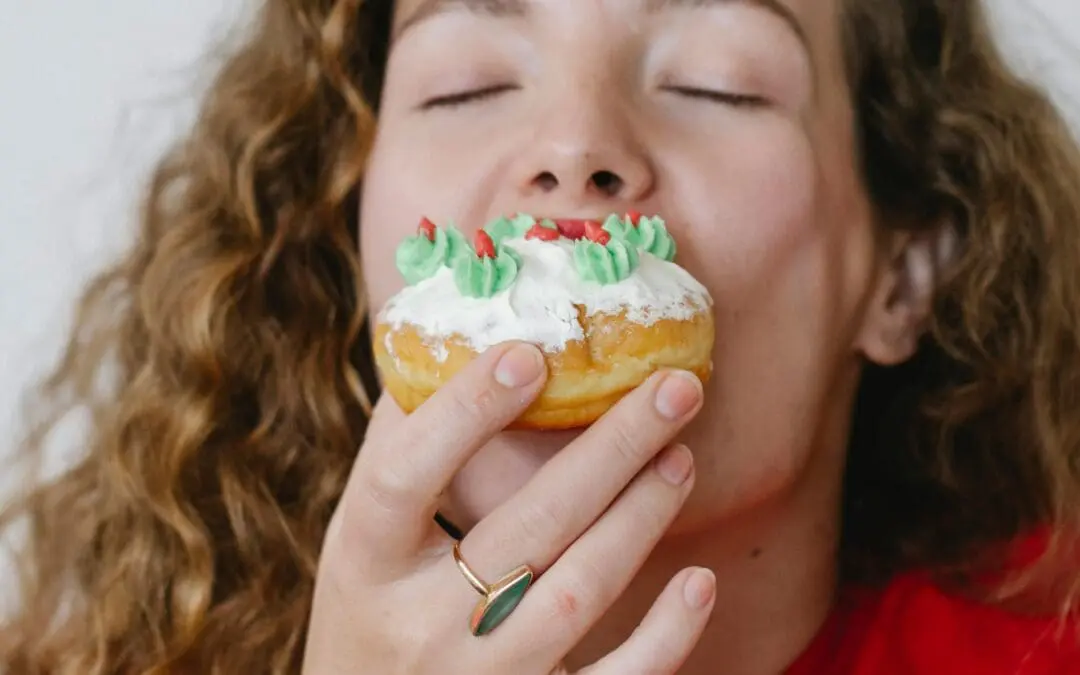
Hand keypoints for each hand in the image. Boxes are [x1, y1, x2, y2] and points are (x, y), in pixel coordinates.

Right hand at [302, 342, 712, 673]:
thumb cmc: (370, 610)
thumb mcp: (359, 537)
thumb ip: (398, 446)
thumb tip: (450, 338)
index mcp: (366, 565)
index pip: (403, 477)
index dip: (464, 413)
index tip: (531, 354)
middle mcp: (420, 626)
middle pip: (527, 527)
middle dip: (611, 451)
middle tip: (675, 387)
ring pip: (577, 594)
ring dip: (640, 517)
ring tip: (682, 455)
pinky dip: (665, 637)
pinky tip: (700, 580)